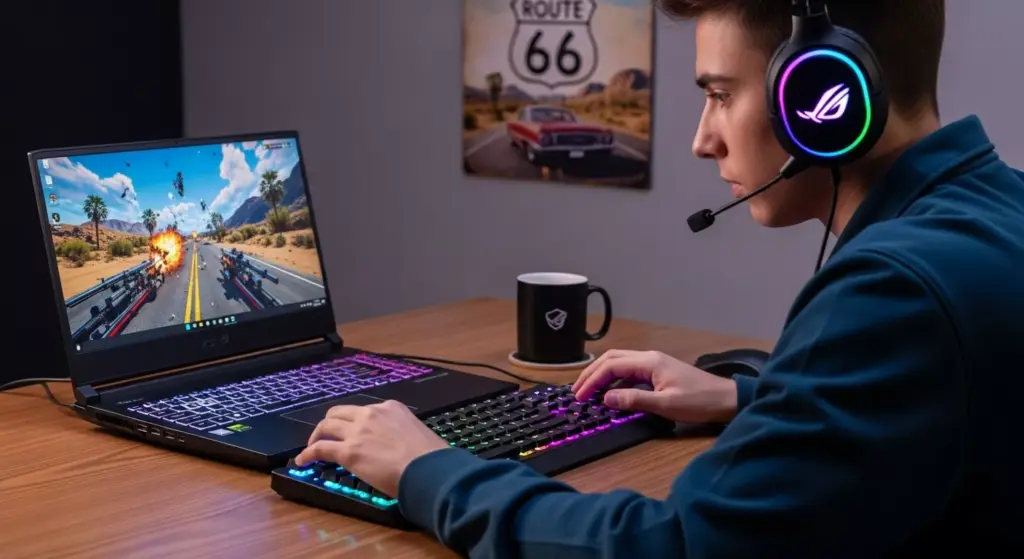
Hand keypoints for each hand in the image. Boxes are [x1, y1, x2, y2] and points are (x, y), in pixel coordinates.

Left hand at [294, 400, 450, 496]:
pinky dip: (308, 454)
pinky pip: (320, 448)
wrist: (428, 468)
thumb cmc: (431, 456)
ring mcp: (358, 431)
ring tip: (312, 446)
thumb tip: (400, 447)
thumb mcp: (417, 432)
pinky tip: (303, 461)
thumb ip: (402, 433)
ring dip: (317, 435)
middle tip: (327, 435)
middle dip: (330, 423)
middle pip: (339, 412)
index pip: (364, 411)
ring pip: (326, 426)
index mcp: (391, 407)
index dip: (354, 421)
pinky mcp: (348, 451)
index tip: (353, 431)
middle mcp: (371, 414)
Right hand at [573, 349, 738, 422]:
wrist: (726, 399)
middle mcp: (649, 357)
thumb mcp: (665, 404)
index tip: (580, 396)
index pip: (611, 366)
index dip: (592, 380)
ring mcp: (654, 363)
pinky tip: (611, 393)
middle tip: (577, 391)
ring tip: (588, 391)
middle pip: (612, 359)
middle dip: (592, 373)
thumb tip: (606, 398)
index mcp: (649, 362)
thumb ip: (634, 400)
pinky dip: (615, 379)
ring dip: (602, 375)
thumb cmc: (698, 401)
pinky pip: (630, 371)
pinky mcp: (658, 371)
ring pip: (620, 363)